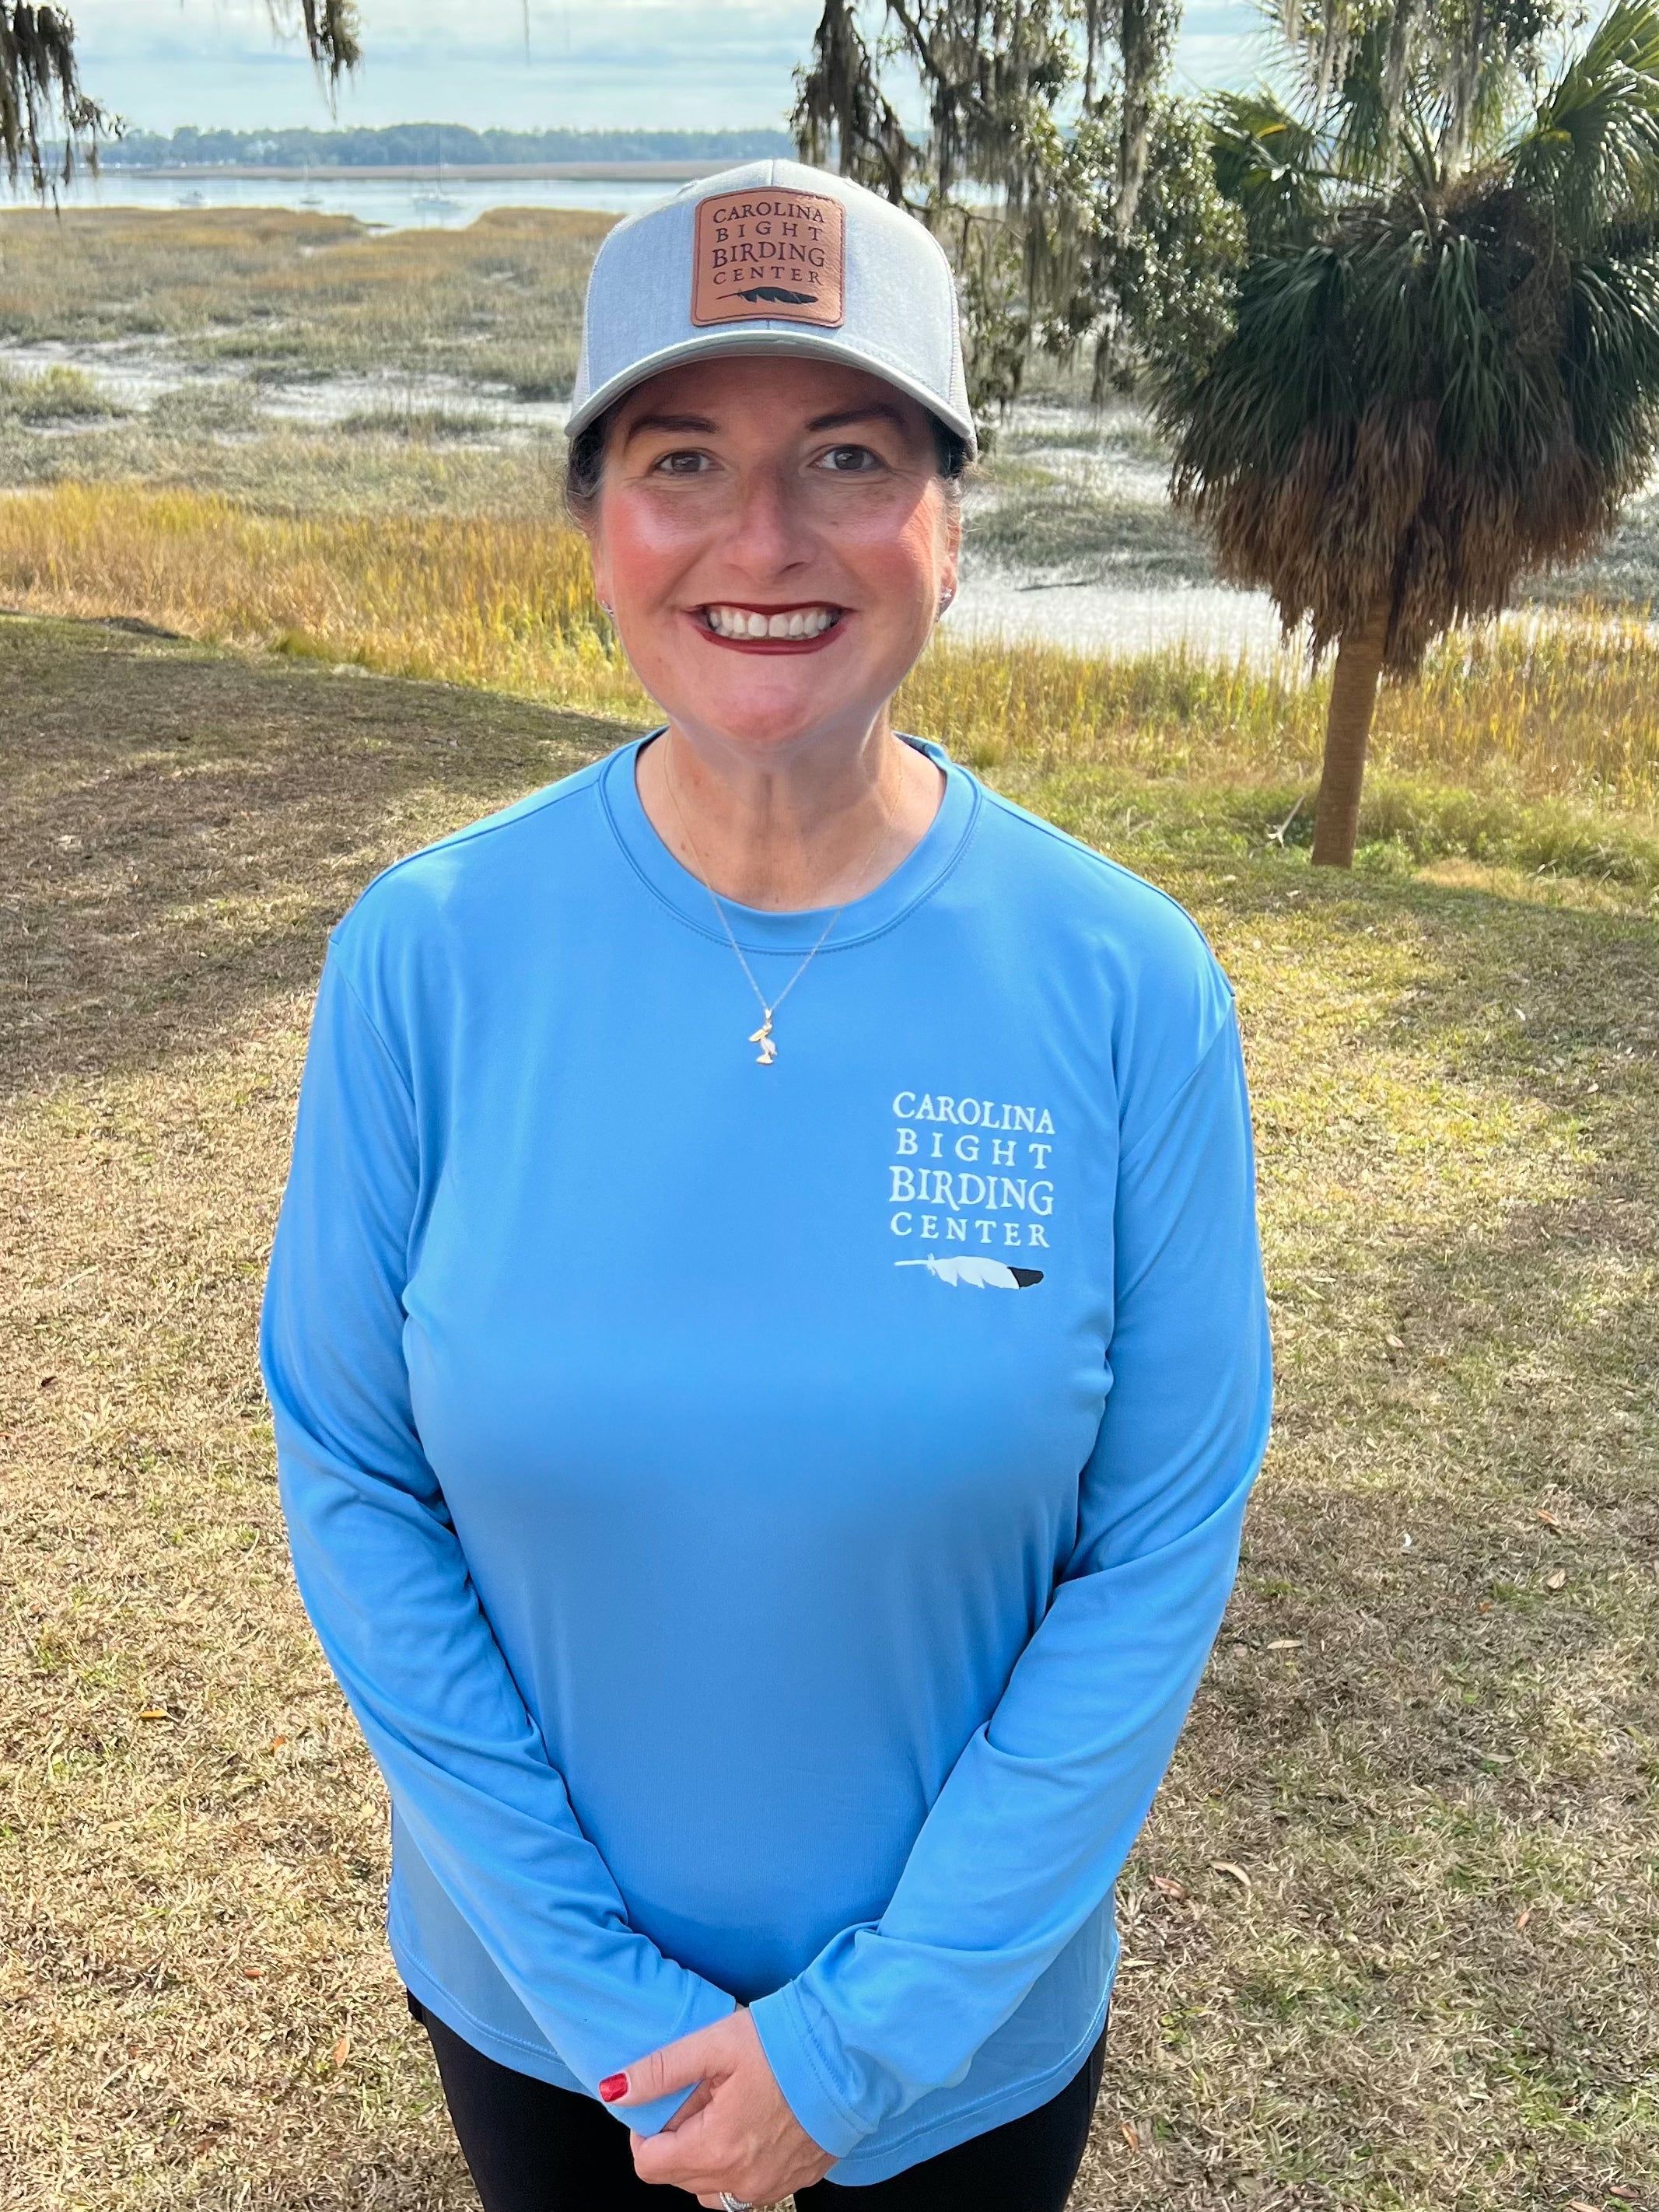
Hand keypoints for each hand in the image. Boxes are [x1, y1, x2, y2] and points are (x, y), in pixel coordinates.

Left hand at [602, 2004, 835, 2204]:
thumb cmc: (787, 2043)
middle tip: (701, 2096)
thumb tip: (615, 2091)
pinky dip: (739, 2163)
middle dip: (678, 2141)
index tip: (663, 2105)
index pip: (650, 2166)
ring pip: (712, 2189)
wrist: (852, 2053)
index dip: (644, 2134)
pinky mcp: (796, 2181)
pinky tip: (754, 2124)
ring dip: (707, 2157)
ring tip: (726, 2110)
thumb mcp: (715, 2043)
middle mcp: (742, 2180)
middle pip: (679, 2178)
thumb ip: (660, 2070)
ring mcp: (771, 2186)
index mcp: (716, 2148)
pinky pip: (748, 2187)